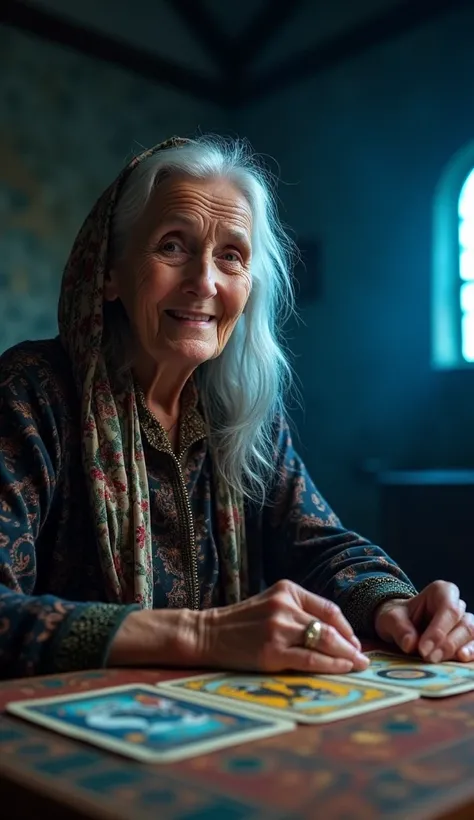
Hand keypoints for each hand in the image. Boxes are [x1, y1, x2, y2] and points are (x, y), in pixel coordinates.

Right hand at [197, 580, 368, 673]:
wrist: (206, 633)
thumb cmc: (241, 623)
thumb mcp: (271, 605)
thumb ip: (299, 612)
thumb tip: (336, 635)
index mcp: (287, 590)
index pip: (328, 608)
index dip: (346, 628)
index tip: (355, 643)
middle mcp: (284, 605)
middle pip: (330, 626)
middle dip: (351, 645)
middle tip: (364, 659)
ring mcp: (278, 628)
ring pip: (324, 641)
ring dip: (345, 656)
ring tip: (358, 666)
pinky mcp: (271, 651)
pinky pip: (310, 659)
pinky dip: (330, 665)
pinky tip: (341, 669)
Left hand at [373, 580, 473, 662]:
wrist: (400, 627)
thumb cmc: (398, 618)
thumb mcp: (390, 618)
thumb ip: (399, 628)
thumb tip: (410, 644)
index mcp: (441, 591)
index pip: (448, 608)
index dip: (439, 630)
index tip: (423, 648)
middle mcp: (457, 605)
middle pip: (463, 623)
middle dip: (447, 643)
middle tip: (428, 658)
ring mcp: (464, 623)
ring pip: (471, 634)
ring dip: (458, 649)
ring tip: (440, 661)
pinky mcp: (466, 640)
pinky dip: (470, 653)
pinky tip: (462, 660)